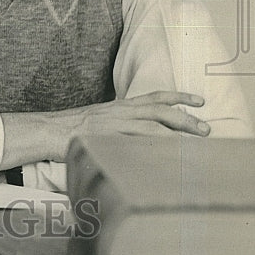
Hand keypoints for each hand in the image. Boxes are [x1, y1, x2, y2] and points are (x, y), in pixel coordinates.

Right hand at [55, 90, 209, 158]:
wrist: (46, 131)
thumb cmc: (70, 129)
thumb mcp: (99, 121)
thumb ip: (119, 126)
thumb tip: (137, 138)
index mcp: (120, 106)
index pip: (154, 97)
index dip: (179, 96)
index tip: (200, 100)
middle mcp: (119, 111)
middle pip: (159, 110)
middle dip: (186, 119)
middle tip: (207, 129)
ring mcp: (112, 124)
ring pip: (151, 126)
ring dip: (175, 134)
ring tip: (195, 145)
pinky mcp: (105, 137)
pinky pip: (133, 142)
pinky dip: (151, 149)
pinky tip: (166, 157)